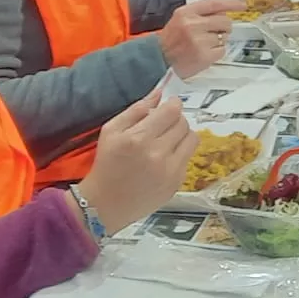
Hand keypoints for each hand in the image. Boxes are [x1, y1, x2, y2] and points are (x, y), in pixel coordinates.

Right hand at [74, 92, 198, 233]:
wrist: (106, 204)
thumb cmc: (106, 164)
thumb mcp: (111, 131)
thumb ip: (136, 110)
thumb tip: (159, 93)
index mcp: (139, 139)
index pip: (172, 111)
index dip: (173, 104)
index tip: (168, 106)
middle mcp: (158, 154)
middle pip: (183, 123)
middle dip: (176, 118)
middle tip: (165, 123)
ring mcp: (170, 171)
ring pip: (192, 139)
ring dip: (182, 134)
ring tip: (168, 138)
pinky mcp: (177, 183)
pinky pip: (188, 158)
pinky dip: (179, 153)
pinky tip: (165, 157)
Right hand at [157, 0, 243, 76]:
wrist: (158, 59)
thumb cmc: (171, 38)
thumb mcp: (182, 17)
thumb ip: (202, 6)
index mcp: (186, 12)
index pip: (215, 3)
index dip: (232, 3)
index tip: (243, 4)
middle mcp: (192, 25)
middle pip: (225, 21)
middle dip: (224, 27)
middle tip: (215, 32)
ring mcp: (198, 41)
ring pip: (224, 37)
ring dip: (219, 40)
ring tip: (205, 43)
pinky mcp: (203, 56)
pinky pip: (222, 50)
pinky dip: (216, 52)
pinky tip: (204, 52)